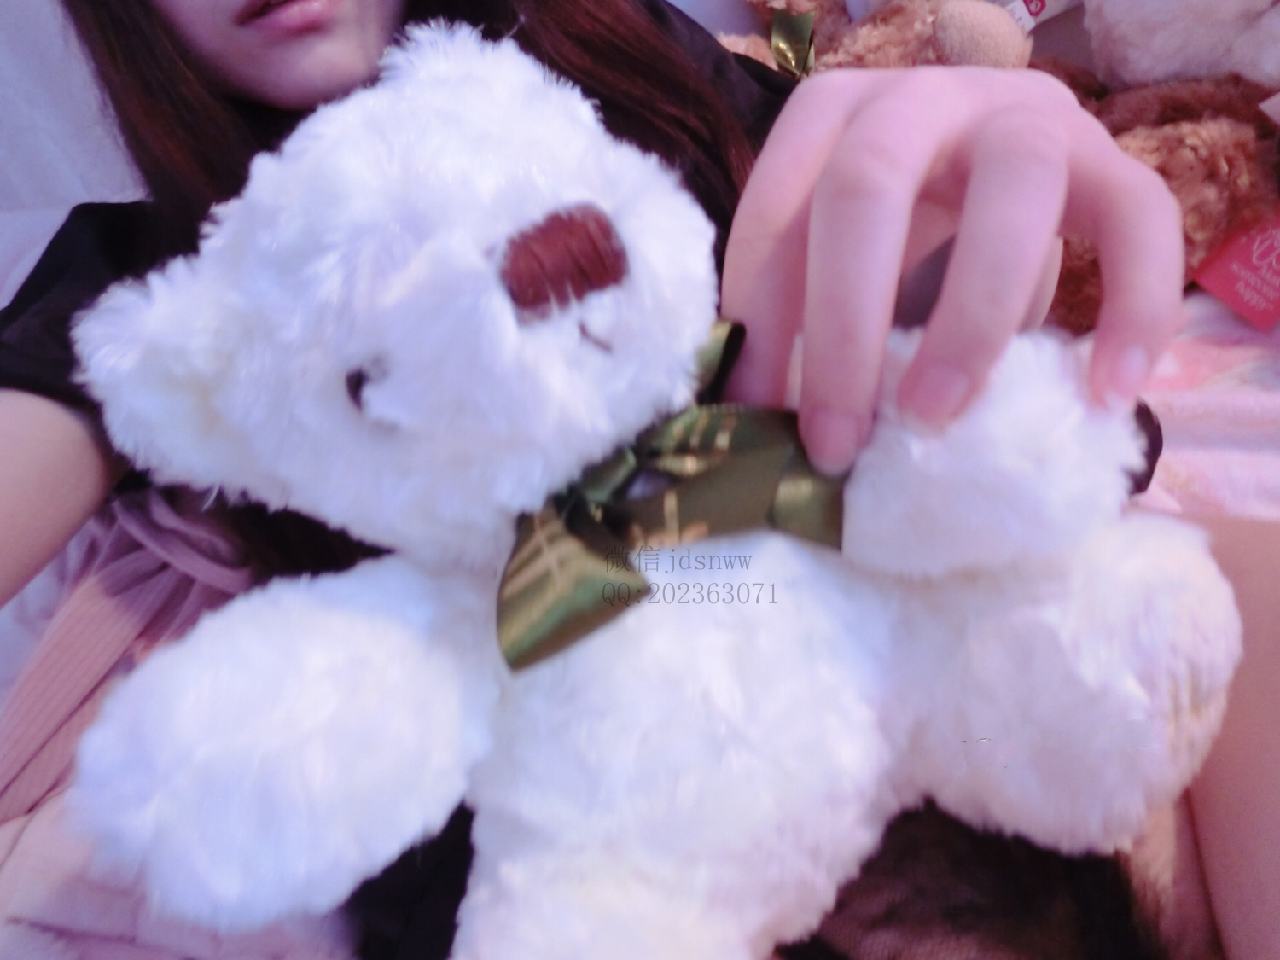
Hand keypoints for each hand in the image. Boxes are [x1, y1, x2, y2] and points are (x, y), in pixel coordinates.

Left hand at [721, 67, 1184, 473]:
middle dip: (843, 325)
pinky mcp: (1114, 160)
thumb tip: (758, 426)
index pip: (776, 208)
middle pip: (868, 183)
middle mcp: (924, 96)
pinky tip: (1107, 393)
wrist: (1006, 184)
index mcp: (833, 115)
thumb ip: (806, 319)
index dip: (760, 318)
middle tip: (836, 441)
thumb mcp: (840, 268)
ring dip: (968, 319)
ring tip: (937, 419)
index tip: (757, 417)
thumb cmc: (903, 240)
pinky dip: (1133, 307)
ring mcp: (1027, 117)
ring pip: (1012, 191)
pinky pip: (1143, 220)